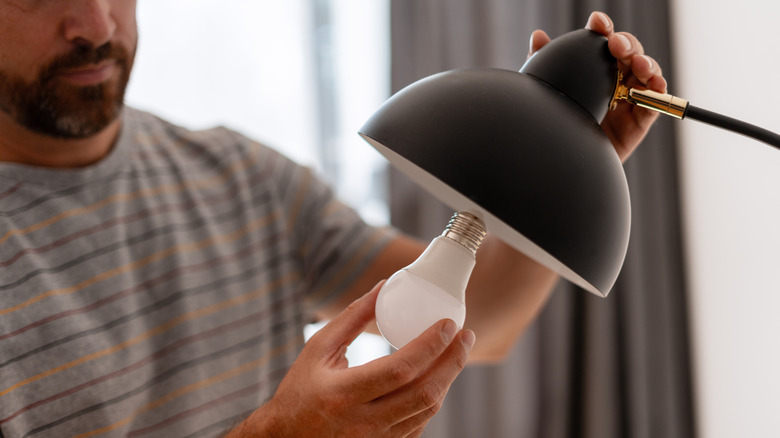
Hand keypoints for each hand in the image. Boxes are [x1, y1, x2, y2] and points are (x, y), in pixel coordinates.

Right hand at [228, 282, 474, 437]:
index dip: (431, 345)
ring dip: (447, 379)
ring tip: (456, 353)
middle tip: (466, 336)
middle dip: (452, 361)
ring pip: (426, 410)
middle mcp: (363, 422)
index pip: (401, 368)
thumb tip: (383, 287)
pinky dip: (431, 398)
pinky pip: (418, 423)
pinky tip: (437, 377)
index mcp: (344, 393)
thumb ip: (352, 318)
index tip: (448, 324)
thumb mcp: (318, 349)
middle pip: (424, 393)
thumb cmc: (299, 391)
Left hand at [528, 11, 666, 161]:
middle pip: (628, 52)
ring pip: (645, 71)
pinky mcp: (640, 118)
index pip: (600, 42)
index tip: (597, 22)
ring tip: (637, 64)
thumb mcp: (549, 92)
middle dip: (625, 43)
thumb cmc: (559, 126)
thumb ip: (544, 63)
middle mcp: (613, 79)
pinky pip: (657, 100)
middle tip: (615, 45)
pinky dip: (658, 89)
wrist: (564, 163)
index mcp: (592, 68)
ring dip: (644, 62)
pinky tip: (652, 83)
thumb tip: (538, 37)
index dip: (601, 29)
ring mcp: (629, 97)